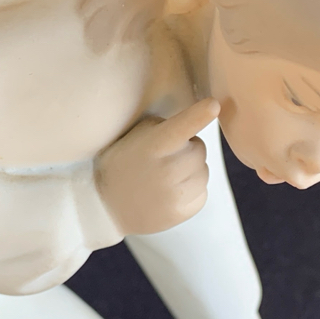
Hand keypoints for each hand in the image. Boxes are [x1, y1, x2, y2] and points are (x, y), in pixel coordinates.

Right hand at [95, 98, 219, 235]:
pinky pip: (202, 193)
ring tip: (166, 176)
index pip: (183, 126)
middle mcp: (166, 170)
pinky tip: (170, 192)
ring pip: (204, 171)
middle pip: (200, 149)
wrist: (104, 206)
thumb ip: (162, 127)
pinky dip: (191, 190)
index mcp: (153, 146)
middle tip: (167, 156)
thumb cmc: (121, 163)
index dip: (200, 114)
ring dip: (191, 170)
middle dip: (188, 149)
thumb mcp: (132, 136)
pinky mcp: (181, 213)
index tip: (214, 105)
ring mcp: (174, 195)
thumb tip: (193, 123)